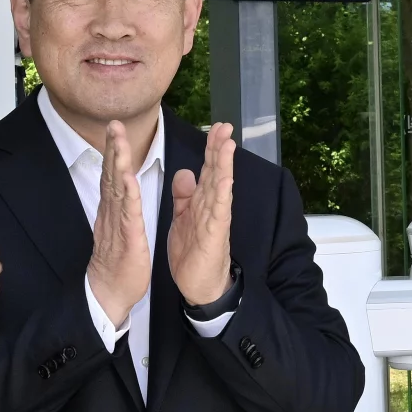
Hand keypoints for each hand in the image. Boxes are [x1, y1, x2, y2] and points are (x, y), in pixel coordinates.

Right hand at [87, 117, 151, 325]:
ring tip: (118, 140)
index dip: (114, 152)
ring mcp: (118, 224)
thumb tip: (121, 188)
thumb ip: (122, 207)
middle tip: (113, 124)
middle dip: (112, 148)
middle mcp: (112, 213)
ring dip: (118, 163)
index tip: (115, 129)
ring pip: (117, 188)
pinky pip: (127, 213)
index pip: (113, 176)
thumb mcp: (121, 228)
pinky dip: (128, 194)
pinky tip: (128, 178)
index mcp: (114, 210)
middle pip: (111, 175)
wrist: (110, 293)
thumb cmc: (118, 262)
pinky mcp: (127, 238)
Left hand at [169, 121, 236, 308]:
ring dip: (224, 165)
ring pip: (220, 187)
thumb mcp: (184, 217)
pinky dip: (222, 195)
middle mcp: (212, 207)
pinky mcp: (214, 235)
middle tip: (225, 126)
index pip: (208, 170)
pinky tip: (225, 180)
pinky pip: (219, 212)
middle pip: (217, 173)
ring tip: (228, 144)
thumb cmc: (193, 253)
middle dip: (220, 149)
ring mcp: (215, 220)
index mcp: (202, 202)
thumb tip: (185, 171)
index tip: (215, 128)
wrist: (199, 285)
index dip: (211, 149)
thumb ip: (184, 195)